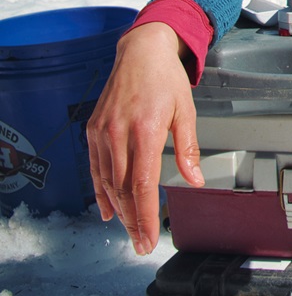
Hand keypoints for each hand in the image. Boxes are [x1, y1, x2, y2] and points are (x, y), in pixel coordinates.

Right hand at [86, 22, 204, 254]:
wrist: (140, 52)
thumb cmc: (166, 79)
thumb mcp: (186, 111)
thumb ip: (189, 148)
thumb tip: (195, 180)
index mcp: (146, 130)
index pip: (143, 184)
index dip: (146, 215)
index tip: (151, 236)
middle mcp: (119, 133)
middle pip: (123, 189)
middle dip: (133, 220)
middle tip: (142, 243)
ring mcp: (102, 133)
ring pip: (106, 182)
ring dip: (117, 209)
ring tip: (129, 230)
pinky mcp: (93, 130)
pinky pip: (96, 168)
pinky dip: (101, 191)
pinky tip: (108, 207)